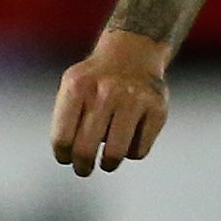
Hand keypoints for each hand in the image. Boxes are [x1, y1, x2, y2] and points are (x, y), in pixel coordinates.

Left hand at [49, 29, 169, 176]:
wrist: (133, 51)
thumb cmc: (96, 79)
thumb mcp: (71, 86)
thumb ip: (64, 119)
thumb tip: (68, 156)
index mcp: (78, 87)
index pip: (62, 138)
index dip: (63, 155)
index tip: (66, 158)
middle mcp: (106, 91)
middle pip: (86, 149)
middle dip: (83, 166)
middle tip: (83, 169)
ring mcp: (134, 100)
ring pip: (115, 153)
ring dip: (108, 164)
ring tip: (107, 162)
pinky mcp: (157, 109)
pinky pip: (139, 150)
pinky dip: (132, 152)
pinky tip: (129, 139)